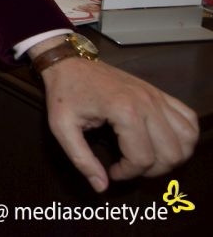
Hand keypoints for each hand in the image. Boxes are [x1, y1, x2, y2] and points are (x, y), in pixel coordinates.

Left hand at [35, 43, 197, 192]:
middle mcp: (147, 103)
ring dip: (171, 156)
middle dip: (151, 170)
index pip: (142, 158)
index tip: (112, 172)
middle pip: (170, 153)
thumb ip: (81, 159)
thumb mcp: (62, 128)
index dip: (128, 173)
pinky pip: (189, 119)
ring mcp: (157, 96)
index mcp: (123, 111)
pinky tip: (165, 142)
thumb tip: (101, 186)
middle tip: (130, 167)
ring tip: (148, 158)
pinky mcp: (160, 93)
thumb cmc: (64, 94)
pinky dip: (184, 136)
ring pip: (186, 139)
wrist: (69, 63)